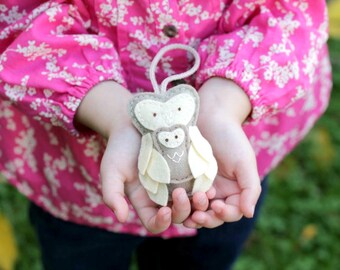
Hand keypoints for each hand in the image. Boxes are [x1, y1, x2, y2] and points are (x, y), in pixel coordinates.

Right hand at [75, 81, 196, 232]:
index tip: (164, 211)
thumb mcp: (111, 170)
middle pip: (178, 216)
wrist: (136, 121)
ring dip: (199, 205)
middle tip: (181, 193)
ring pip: (194, 204)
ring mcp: (178, 183)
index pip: (155, 223)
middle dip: (182, 211)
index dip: (161, 223)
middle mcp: (163, 196)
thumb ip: (112, 194)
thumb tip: (121, 218)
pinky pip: (202, 185)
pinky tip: (209, 186)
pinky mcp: (190, 170)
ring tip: (201, 194)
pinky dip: (206, 189)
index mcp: (145, 201)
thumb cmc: (120, 147)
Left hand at [184, 77, 261, 227]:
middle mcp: (218, 192)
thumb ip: (250, 188)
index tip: (217, 206)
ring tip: (188, 210)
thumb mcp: (244, 162)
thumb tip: (249, 214)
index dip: (226, 214)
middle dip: (207, 218)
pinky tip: (176, 202)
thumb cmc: (230, 138)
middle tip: (198, 215)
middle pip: (213, 216)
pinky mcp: (184, 180)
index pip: (232, 212)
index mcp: (235, 190)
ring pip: (196, 210)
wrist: (210, 116)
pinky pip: (182, 198)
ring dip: (192, 213)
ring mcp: (200, 187)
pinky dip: (180, 203)